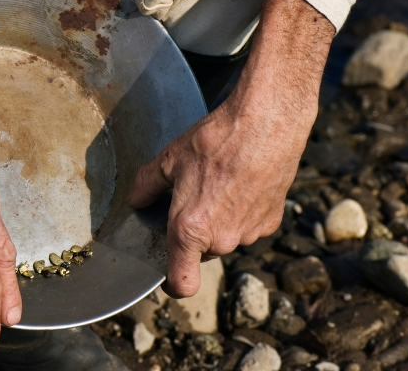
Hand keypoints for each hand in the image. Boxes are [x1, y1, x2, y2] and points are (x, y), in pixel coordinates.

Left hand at [127, 0, 334, 297]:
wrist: (267, 122)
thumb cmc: (216, 141)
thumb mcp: (169, 160)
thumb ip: (145, 186)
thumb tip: (135, 200)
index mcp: (190, 231)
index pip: (182, 284)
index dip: (172, 282)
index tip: (167, 271)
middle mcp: (222, 240)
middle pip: (200, 253)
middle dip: (192, 234)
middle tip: (190, 199)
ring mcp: (249, 233)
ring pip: (225, 238)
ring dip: (218, 222)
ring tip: (217, 185)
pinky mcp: (272, 221)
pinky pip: (248, 226)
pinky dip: (241, 212)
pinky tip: (239, 183)